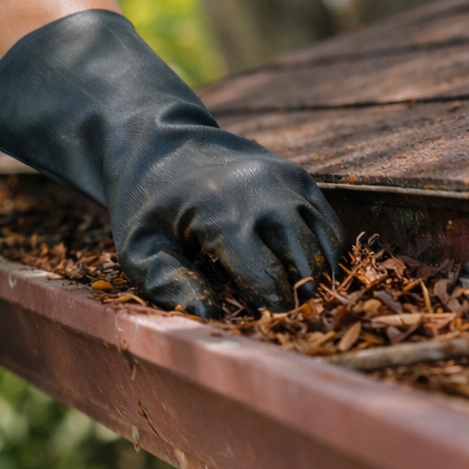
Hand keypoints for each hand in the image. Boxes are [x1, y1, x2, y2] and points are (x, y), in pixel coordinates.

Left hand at [110, 132, 344, 317]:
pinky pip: (328, 222)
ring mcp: (284, 182)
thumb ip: (167, 282)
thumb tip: (209, 318)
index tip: (267, 327)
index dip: (271, 310)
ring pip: (324, 242)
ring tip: (307, 302)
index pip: (266, 278)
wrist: (161, 142)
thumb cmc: (146, 204)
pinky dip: (329, 251)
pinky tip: (314, 274)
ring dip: (322, 277)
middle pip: (304, 261)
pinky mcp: (297, 176)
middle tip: (294, 322)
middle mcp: (262, 195)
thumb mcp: (139, 245)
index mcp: (221, 216)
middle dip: (303, 297)